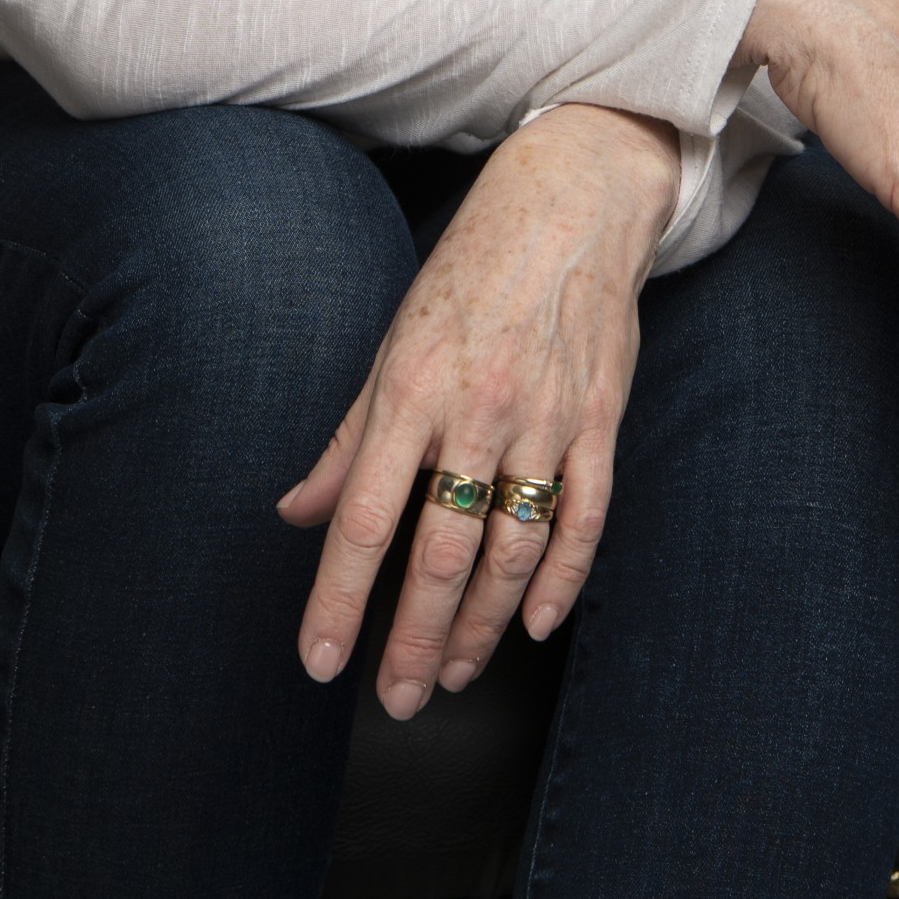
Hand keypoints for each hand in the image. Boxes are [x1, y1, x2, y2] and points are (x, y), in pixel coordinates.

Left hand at [277, 104, 678, 715]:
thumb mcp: (393, 341)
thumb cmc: (470, 268)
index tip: (316, 662)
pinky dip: (561, 580)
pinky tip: (535, 626)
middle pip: (440, 552)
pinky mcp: (601, 419)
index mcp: (412, 388)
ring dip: (479, 625)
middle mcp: (477, 409)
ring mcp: (547, 417)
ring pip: (512, 550)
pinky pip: (584, 517)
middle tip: (395, 700)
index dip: (337, 598)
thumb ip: (349, 438)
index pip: (365, 518)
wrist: (573, 198)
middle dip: (411, 640)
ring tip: (451, 672)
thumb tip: (297, 512)